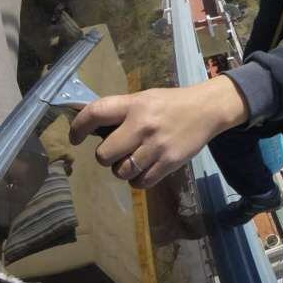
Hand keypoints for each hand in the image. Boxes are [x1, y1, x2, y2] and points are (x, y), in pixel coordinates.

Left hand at [69, 76, 248, 187]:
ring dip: (123, 170)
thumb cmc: (171, 104)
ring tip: (133, 161)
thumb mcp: (145, 99)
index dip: (78, 127)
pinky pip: (140, 182)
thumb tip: (91, 129)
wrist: (207, 109)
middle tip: (115, 152)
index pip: (96, 113)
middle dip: (105, 157)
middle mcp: (142, 125)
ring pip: (121, 172)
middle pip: (103, 154)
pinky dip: (137, 180)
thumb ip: (121, 112)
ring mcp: (156, 146)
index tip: (75, 137)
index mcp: (134, 105)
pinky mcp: (169, 162)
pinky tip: (144, 170)